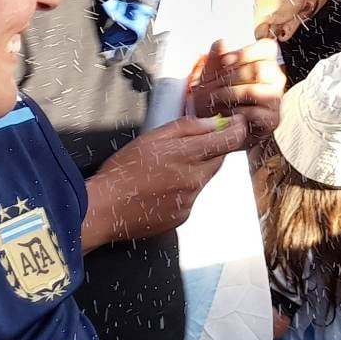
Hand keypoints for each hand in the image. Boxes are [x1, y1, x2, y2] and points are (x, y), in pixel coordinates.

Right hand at [86, 114, 248, 245]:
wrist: (103, 209)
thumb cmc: (123, 171)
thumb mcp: (152, 137)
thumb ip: (187, 128)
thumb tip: (214, 123)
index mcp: (187, 156)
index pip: (229, 141)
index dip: (237, 129)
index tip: (237, 124)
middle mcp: (194, 179)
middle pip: (219, 160)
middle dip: (212, 150)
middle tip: (190, 146)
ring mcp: (189, 200)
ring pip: (205, 179)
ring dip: (196, 170)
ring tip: (166, 170)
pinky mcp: (182, 216)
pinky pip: (192, 197)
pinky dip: (185, 190)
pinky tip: (162, 189)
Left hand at [188, 38, 284, 138]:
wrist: (221, 128)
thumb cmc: (219, 98)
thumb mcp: (212, 75)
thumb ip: (216, 57)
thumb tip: (222, 42)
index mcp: (266, 62)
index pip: (267, 47)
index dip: (245, 53)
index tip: (225, 62)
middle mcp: (276, 78)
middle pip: (258, 69)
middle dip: (230, 77)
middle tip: (214, 86)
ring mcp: (276, 99)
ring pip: (254, 90)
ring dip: (229, 95)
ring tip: (216, 100)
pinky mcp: (273, 119)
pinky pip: (254, 112)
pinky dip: (234, 113)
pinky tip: (225, 114)